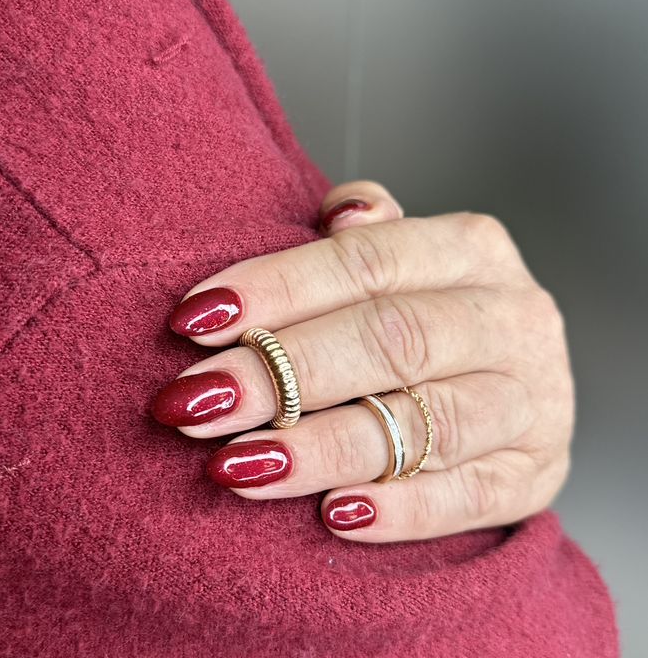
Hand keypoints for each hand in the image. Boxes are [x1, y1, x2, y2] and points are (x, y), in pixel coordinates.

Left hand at [152, 181, 573, 542]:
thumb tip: (340, 214)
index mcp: (473, 250)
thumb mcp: (409, 264)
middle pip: (391, 340)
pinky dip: (402, 510)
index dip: (278, 289)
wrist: (511, 384)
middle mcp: (512, 319)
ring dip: (324, 447)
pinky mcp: (534, 473)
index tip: (195, 320)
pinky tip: (334, 515)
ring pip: (427, 425)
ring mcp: (533, 400)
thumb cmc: (429, 317)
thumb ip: (372, 239)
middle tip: (196, 401)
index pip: (367, 260)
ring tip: (237, 464)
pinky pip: (468, 498)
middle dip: (282, 373)